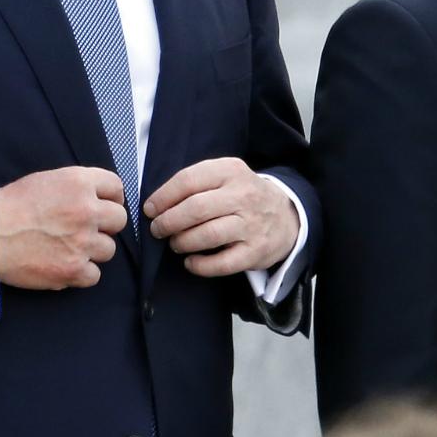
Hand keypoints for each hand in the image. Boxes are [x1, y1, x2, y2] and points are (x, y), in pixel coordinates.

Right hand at [0, 167, 126, 288]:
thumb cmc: (12, 205)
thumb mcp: (48, 180)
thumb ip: (78, 187)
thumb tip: (101, 198)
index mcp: (79, 183)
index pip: (116, 188)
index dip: (111, 198)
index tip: (104, 205)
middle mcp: (86, 211)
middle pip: (119, 219)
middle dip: (105, 224)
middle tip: (85, 228)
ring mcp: (82, 242)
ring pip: (109, 249)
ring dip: (93, 249)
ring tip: (70, 247)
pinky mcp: (73, 269)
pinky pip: (95, 275)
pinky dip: (82, 273)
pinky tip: (65, 264)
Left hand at [145, 158, 298, 276]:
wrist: (286, 216)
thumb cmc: (242, 196)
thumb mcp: (226, 176)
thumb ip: (195, 184)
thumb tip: (155, 205)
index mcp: (231, 171)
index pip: (188, 180)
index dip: (163, 197)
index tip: (150, 209)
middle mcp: (243, 196)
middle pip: (195, 209)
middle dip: (168, 221)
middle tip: (158, 230)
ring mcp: (251, 225)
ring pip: (206, 235)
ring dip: (182, 242)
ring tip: (175, 244)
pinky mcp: (256, 251)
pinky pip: (221, 263)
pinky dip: (199, 265)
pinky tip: (190, 262)